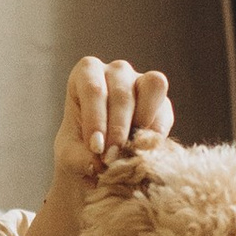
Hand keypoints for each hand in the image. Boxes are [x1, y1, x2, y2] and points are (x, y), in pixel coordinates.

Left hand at [52, 57, 172, 186]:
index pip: (93, 88)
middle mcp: (116, 71)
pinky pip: (164, 112)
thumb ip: (79, 157)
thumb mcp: (70, 156)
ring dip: (142, 122)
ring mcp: (143, 82)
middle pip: (121, 93)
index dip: (96, 119)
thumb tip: (96, 162)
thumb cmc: (80, 151)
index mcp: (87, 73)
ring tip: (130, 150)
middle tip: (111, 157)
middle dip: (117, 129)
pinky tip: (142, 152)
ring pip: (152, 87)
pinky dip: (156, 135)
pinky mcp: (163, 104)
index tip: (96, 148)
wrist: (102, 164)